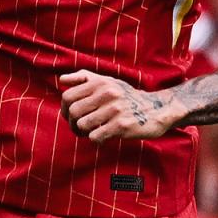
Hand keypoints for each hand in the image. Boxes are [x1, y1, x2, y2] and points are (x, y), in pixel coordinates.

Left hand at [58, 69, 180, 141]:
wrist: (156, 110)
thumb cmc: (126, 97)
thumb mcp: (108, 81)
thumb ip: (84, 78)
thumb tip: (61, 79)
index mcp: (101, 82)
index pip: (67, 96)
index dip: (65, 110)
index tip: (71, 116)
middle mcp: (107, 93)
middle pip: (73, 112)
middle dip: (72, 123)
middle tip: (80, 128)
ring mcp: (115, 109)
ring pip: (82, 125)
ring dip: (84, 132)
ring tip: (92, 131)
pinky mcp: (122, 126)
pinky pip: (95, 136)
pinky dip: (96, 139)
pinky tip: (104, 136)